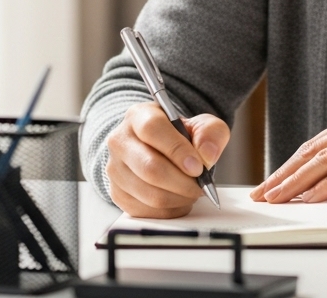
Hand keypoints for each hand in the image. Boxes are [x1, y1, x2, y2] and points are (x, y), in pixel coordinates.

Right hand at [105, 102, 228, 217]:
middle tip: (200, 186)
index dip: (177, 150)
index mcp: (138, 116)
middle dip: (182, 182)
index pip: (152, 130)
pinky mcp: (117, 193)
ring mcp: (115, 169)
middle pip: (150, 168)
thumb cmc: (178, 136)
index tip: (198, 167)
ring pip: (149, 194)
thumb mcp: (201, 125)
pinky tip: (179, 199)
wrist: (159, 150)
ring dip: (178, 198)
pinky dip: (169, 210)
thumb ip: (210, 133)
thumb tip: (207, 154)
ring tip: (192, 192)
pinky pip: (146, 211)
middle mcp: (120, 141)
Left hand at [250, 106, 326, 203]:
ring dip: (296, 182)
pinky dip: (325, 186)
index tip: (270, 182)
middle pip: (313, 151)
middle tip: (262, 194)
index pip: (315, 145)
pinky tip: (309, 198)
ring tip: (276, 198)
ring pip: (324, 160)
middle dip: (283, 174)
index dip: (289, 165)